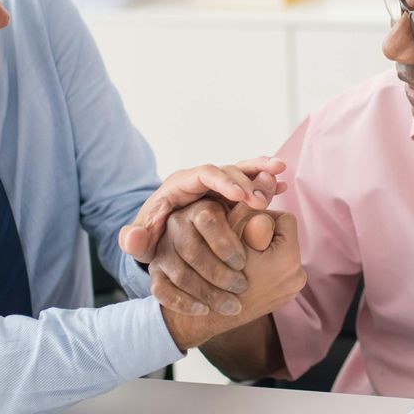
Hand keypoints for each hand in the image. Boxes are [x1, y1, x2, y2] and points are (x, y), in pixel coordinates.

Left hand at [118, 157, 286, 262]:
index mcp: (179, 186)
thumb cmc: (153, 239)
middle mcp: (200, 180)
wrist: (162, 236)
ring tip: (281, 172)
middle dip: (246, 183)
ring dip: (260, 171)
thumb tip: (130, 237)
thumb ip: (134, 240)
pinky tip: (283, 182)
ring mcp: (216, 185)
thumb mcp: (142, 243)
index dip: (222, 182)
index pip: (202, 175)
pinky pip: (249, 180)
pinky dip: (264, 179)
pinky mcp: (229, 193)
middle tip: (262, 203)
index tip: (240, 195)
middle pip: (226, 171)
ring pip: (240, 170)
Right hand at [158, 211, 304, 350]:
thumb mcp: (228, 233)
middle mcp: (296, 276)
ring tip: (241, 254)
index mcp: (287, 258)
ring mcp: (292, 290)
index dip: (261, 217)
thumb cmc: (211, 270)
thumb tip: (268, 177)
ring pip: (281, 253)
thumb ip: (248, 208)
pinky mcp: (285, 298)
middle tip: (240, 238)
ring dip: (264, 250)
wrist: (206, 316)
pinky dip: (265, 267)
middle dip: (263, 234)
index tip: (243, 225)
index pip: (284, 219)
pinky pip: (279, 271)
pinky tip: (246, 269)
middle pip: (283, 237)